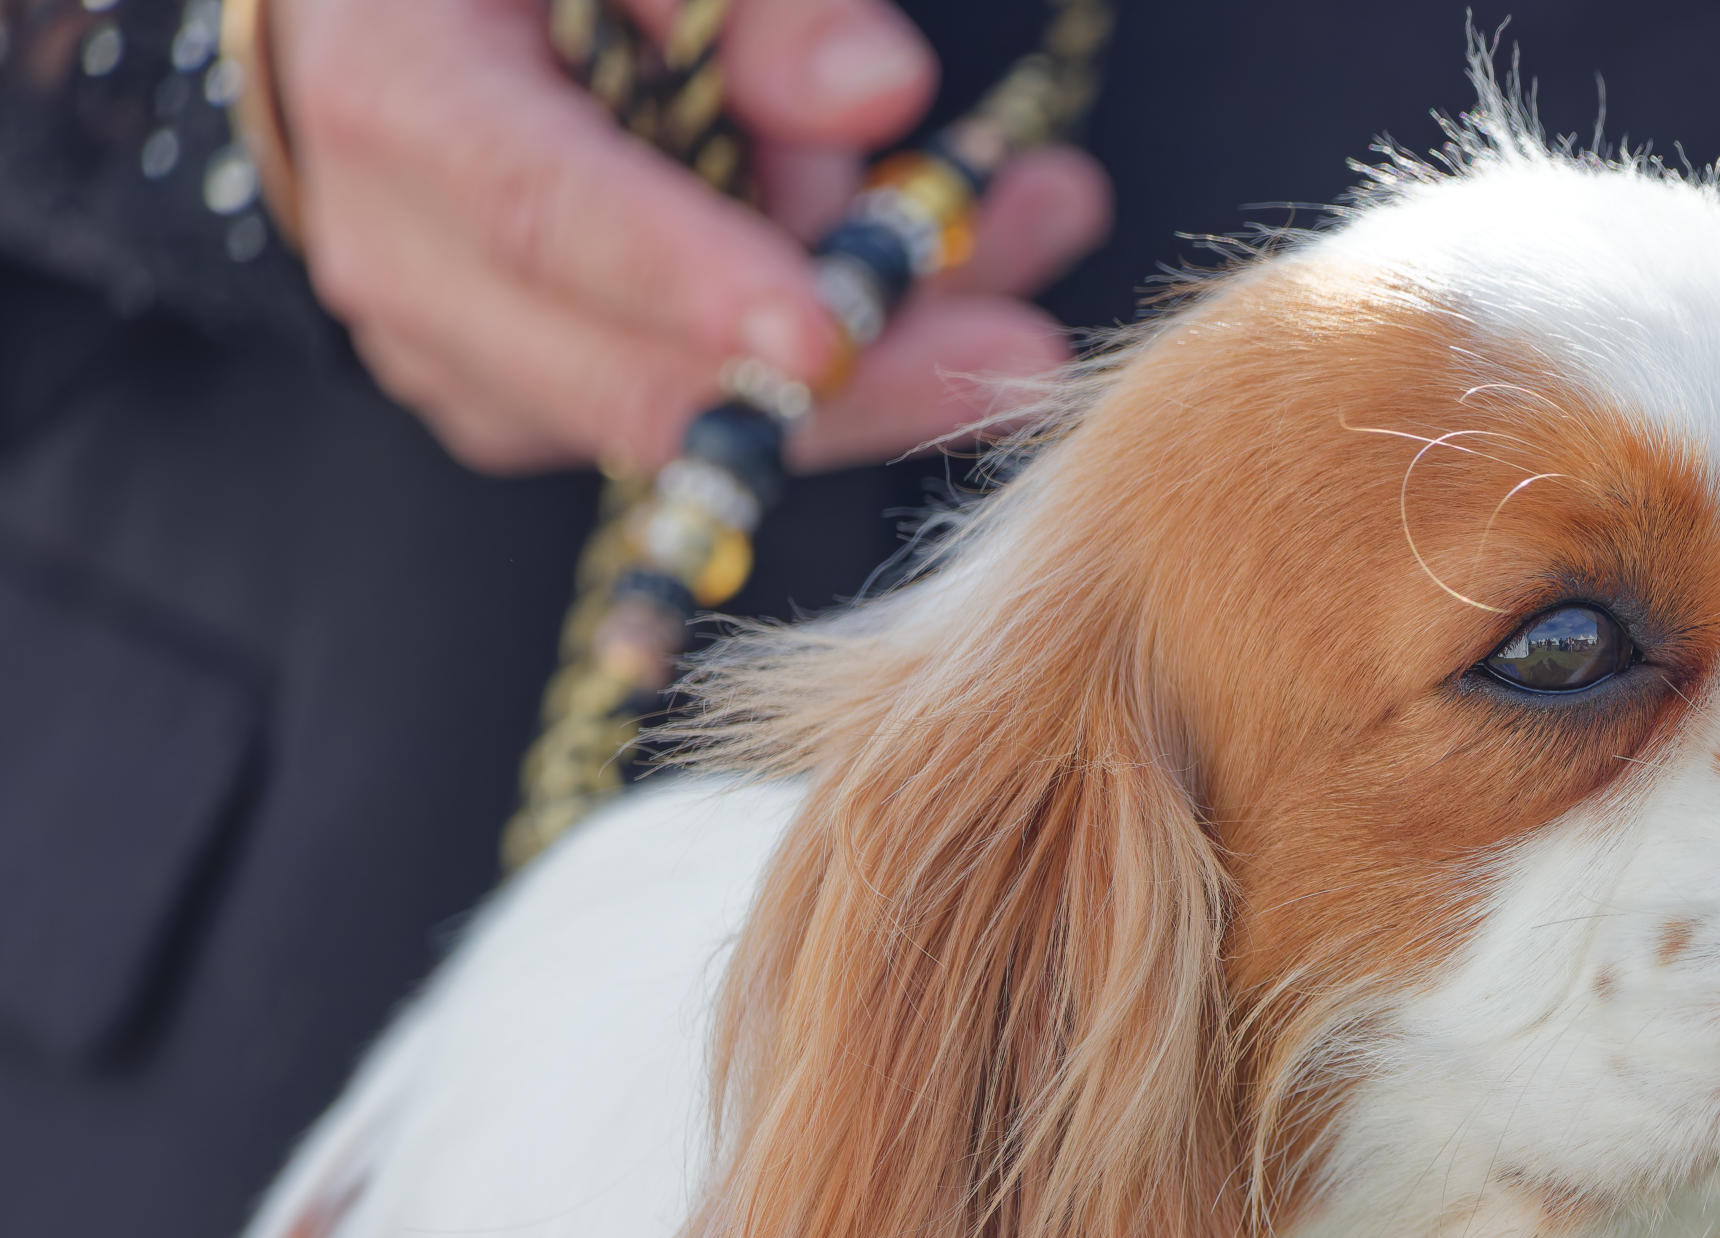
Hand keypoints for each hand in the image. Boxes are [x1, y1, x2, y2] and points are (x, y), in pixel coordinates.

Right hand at [271, 0, 1110, 473]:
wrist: (390, 22)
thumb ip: (748, 1)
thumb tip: (875, 95)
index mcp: (399, 101)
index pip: (545, 215)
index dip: (690, 283)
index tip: (823, 334)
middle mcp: (406, 259)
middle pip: (642, 377)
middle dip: (858, 370)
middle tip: (1029, 337)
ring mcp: (464, 357)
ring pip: (701, 419)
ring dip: (886, 348)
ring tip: (1034, 224)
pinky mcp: (527, 406)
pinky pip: (706, 419)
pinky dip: (840, 361)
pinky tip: (944, 259)